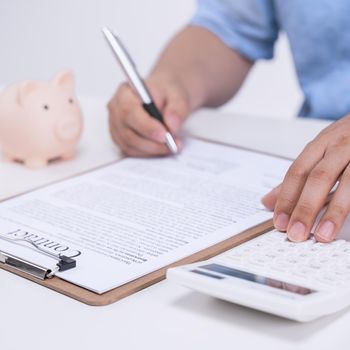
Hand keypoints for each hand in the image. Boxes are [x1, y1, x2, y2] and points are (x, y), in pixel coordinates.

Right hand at [108, 74, 189, 156]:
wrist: (164, 98)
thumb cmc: (166, 93)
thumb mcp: (177, 95)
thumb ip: (177, 108)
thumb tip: (172, 125)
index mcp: (125, 93)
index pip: (129, 112)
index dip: (146, 126)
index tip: (164, 134)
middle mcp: (116, 110)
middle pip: (128, 133)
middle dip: (152, 143)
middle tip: (172, 144)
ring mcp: (116, 127)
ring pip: (130, 145)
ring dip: (152, 150)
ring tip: (171, 146)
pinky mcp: (120, 139)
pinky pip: (132, 151)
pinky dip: (148, 153)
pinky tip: (162, 148)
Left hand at [262, 114, 349, 242]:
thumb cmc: (347, 137)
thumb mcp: (320, 150)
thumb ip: (296, 178)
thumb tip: (268, 201)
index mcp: (321, 144)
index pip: (297, 172)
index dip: (287, 198)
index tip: (279, 222)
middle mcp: (340, 147)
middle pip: (319, 177)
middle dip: (305, 207)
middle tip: (296, 233)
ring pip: (348, 183)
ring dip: (334, 211)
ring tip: (323, 235)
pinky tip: (347, 224)